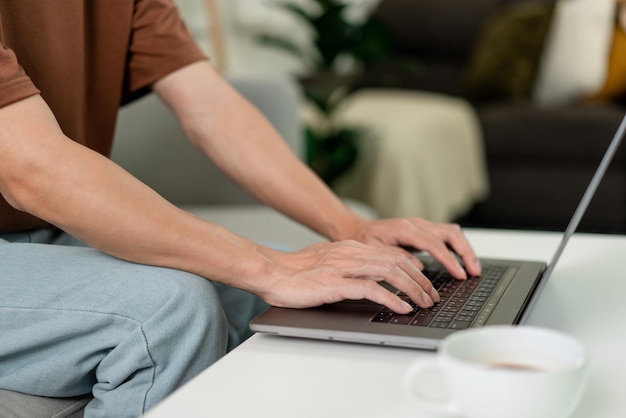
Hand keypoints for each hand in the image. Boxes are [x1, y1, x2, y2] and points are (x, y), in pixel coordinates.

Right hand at [257, 240, 440, 313]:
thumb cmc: (293, 272)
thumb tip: (364, 279)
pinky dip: (392, 299)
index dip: (412, 267)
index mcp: (349, 248)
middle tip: (432, 295)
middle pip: (396, 261)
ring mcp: (343, 267)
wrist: (270, 272)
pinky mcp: (335, 283)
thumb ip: (346, 266)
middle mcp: (350, 253)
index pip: (391, 253)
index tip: (424, 281)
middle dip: (420, 279)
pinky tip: (402, 308)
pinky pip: (372, 289)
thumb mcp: (325, 262)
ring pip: (389, 272)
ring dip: (412, 289)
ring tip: (424, 302)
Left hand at [345, 217, 481, 279]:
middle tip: (474, 272)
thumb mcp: (373, 251)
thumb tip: (418, 267)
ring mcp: (421, 225)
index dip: (448, 258)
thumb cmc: (362, 241)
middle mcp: (416, 224)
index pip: (433, 242)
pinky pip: (446, 236)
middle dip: (465, 252)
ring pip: (451, 232)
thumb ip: (395, 258)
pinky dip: (457, 248)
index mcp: (404, 228)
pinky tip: (462, 262)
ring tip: (473, 269)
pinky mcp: (423, 231)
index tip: (459, 273)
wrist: (356, 229)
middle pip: (449, 232)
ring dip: (465, 250)